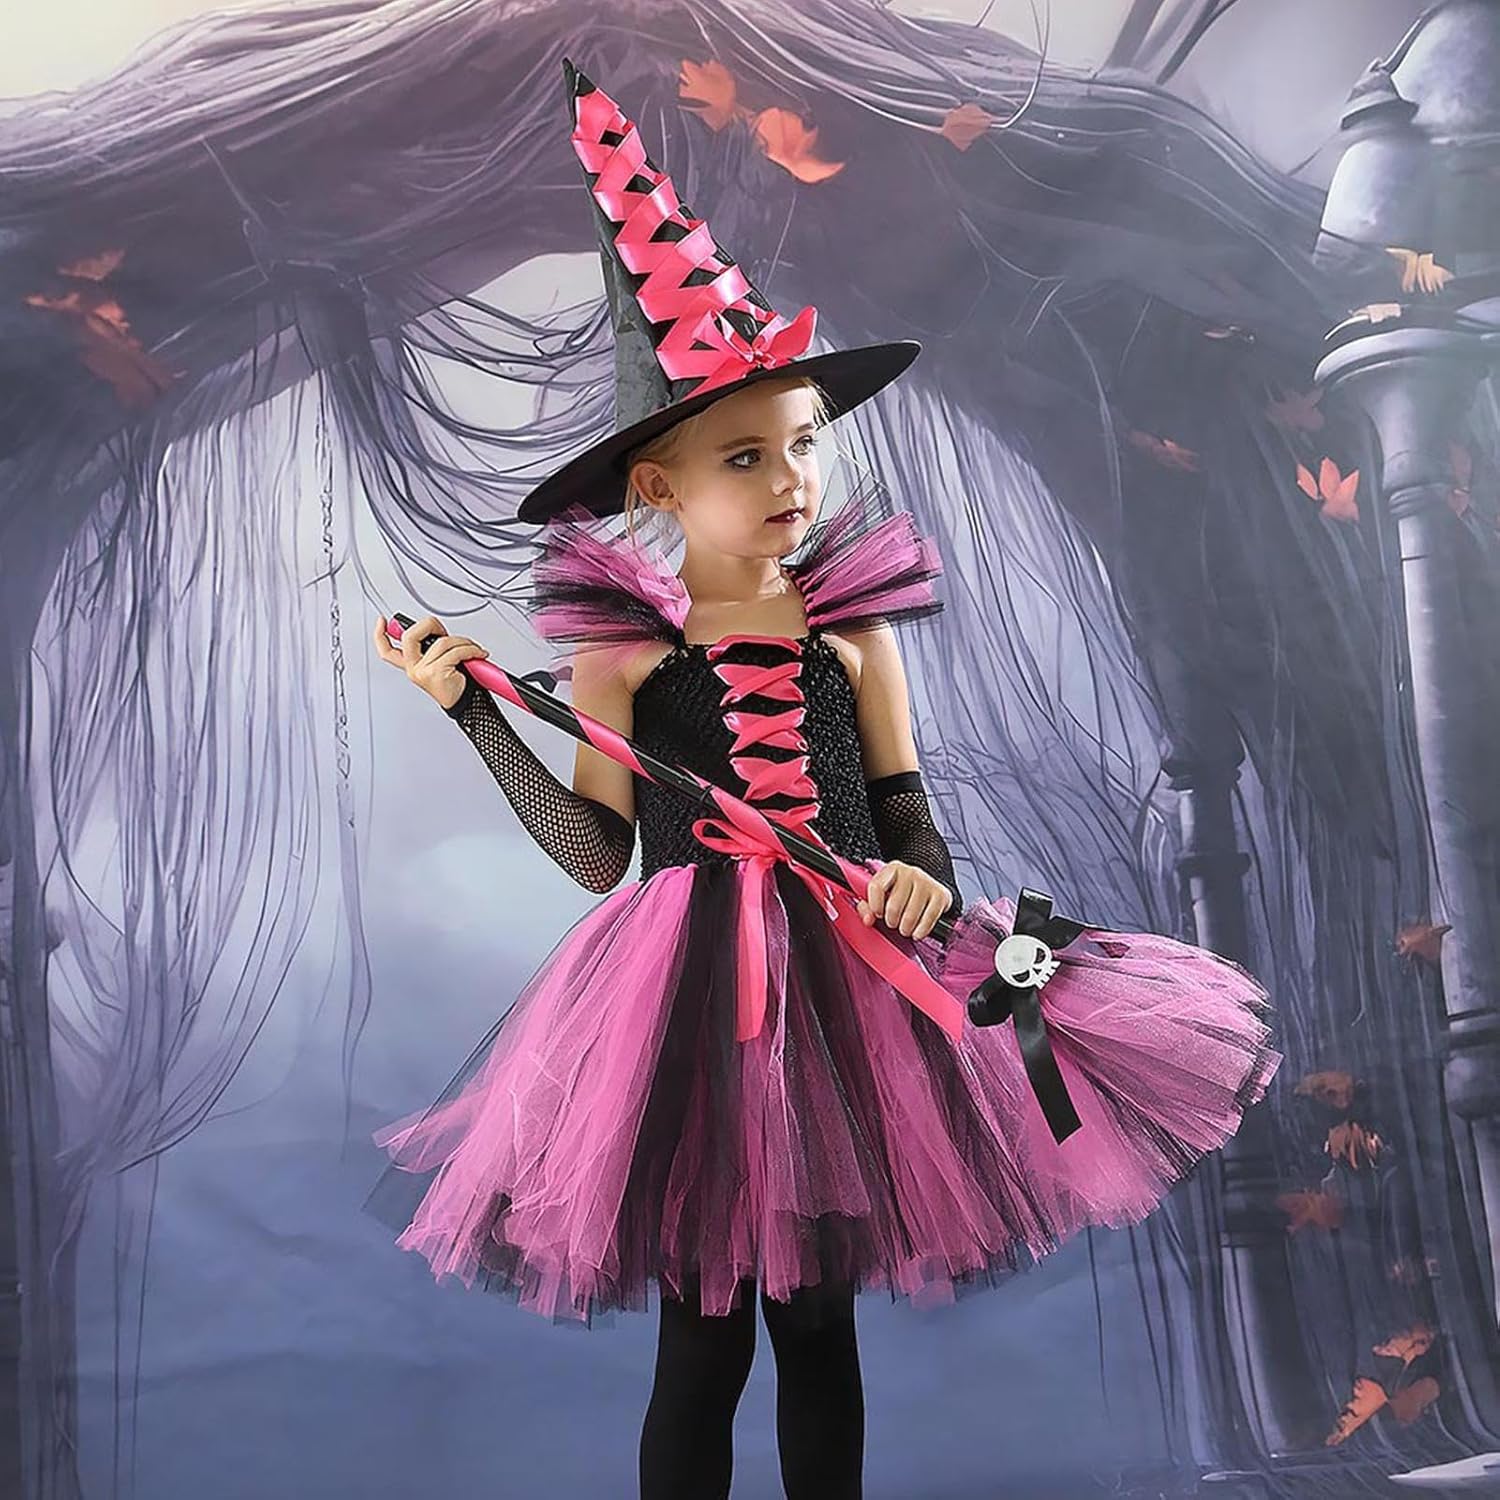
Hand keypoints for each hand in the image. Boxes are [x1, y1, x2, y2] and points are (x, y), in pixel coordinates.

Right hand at [372, 613, 488, 710]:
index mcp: (411, 664)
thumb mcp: (440, 660)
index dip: (380, 635)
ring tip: (472, 649)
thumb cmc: (456, 682)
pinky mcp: (435, 673)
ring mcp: (422, 671)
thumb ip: (433, 645)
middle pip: (410, 636)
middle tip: (443, 631)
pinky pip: (456, 652)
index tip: (382, 621)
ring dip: (463, 642)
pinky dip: (471, 650)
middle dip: (430, 625)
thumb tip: (435, 629)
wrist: (467, 704)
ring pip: (442, 642)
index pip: (387, 650)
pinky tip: (477, 654)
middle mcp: (413, 668)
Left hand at [856, 860, 951, 939]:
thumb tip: (868, 919)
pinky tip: (916, 932)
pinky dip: (921, 930)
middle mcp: (910, 872)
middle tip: (893, 923)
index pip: (876, 886)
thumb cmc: (901, 893)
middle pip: (894, 905)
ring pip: (910, 914)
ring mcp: (926, 882)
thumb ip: (867, 906)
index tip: (877, 914)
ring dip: (905, 928)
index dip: (874, 905)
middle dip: (891, 921)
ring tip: (904, 928)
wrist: (928, 887)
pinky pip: (928, 918)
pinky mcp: (940, 895)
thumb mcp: (882, 895)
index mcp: (891, 869)